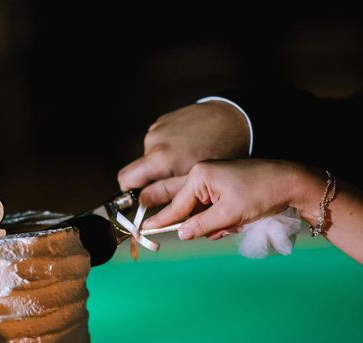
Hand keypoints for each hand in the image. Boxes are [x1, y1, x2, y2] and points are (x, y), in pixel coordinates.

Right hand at [117, 101, 250, 203]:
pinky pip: (159, 142)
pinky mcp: (165, 119)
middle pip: (140, 170)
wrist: (236, 119)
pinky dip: (170, 149)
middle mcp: (153, 140)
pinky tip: (189, 148)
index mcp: (159, 157)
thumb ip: (166, 194)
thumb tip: (144, 203)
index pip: (125, 180)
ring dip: (165, 164)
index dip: (133, 192)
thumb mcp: (196, 181)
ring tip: (188, 162)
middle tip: (178, 182)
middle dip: (154, 180)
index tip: (147, 199)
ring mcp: (158, 127)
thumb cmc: (221, 152)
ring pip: (151, 156)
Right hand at [142, 159, 302, 239]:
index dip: (162, 221)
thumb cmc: (261, 193)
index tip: (145, 230)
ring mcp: (214, 178)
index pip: (176, 204)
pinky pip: (213, 208)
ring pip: (202, 211)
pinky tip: (238, 220)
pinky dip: (222, 219)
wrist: (291, 182)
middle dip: (200, 224)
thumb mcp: (229, 214)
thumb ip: (201, 225)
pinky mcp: (224, 185)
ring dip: (215, 224)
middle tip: (216, 228)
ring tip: (236, 223)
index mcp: (200, 175)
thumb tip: (180, 234)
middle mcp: (203, 173)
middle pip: (187, 207)